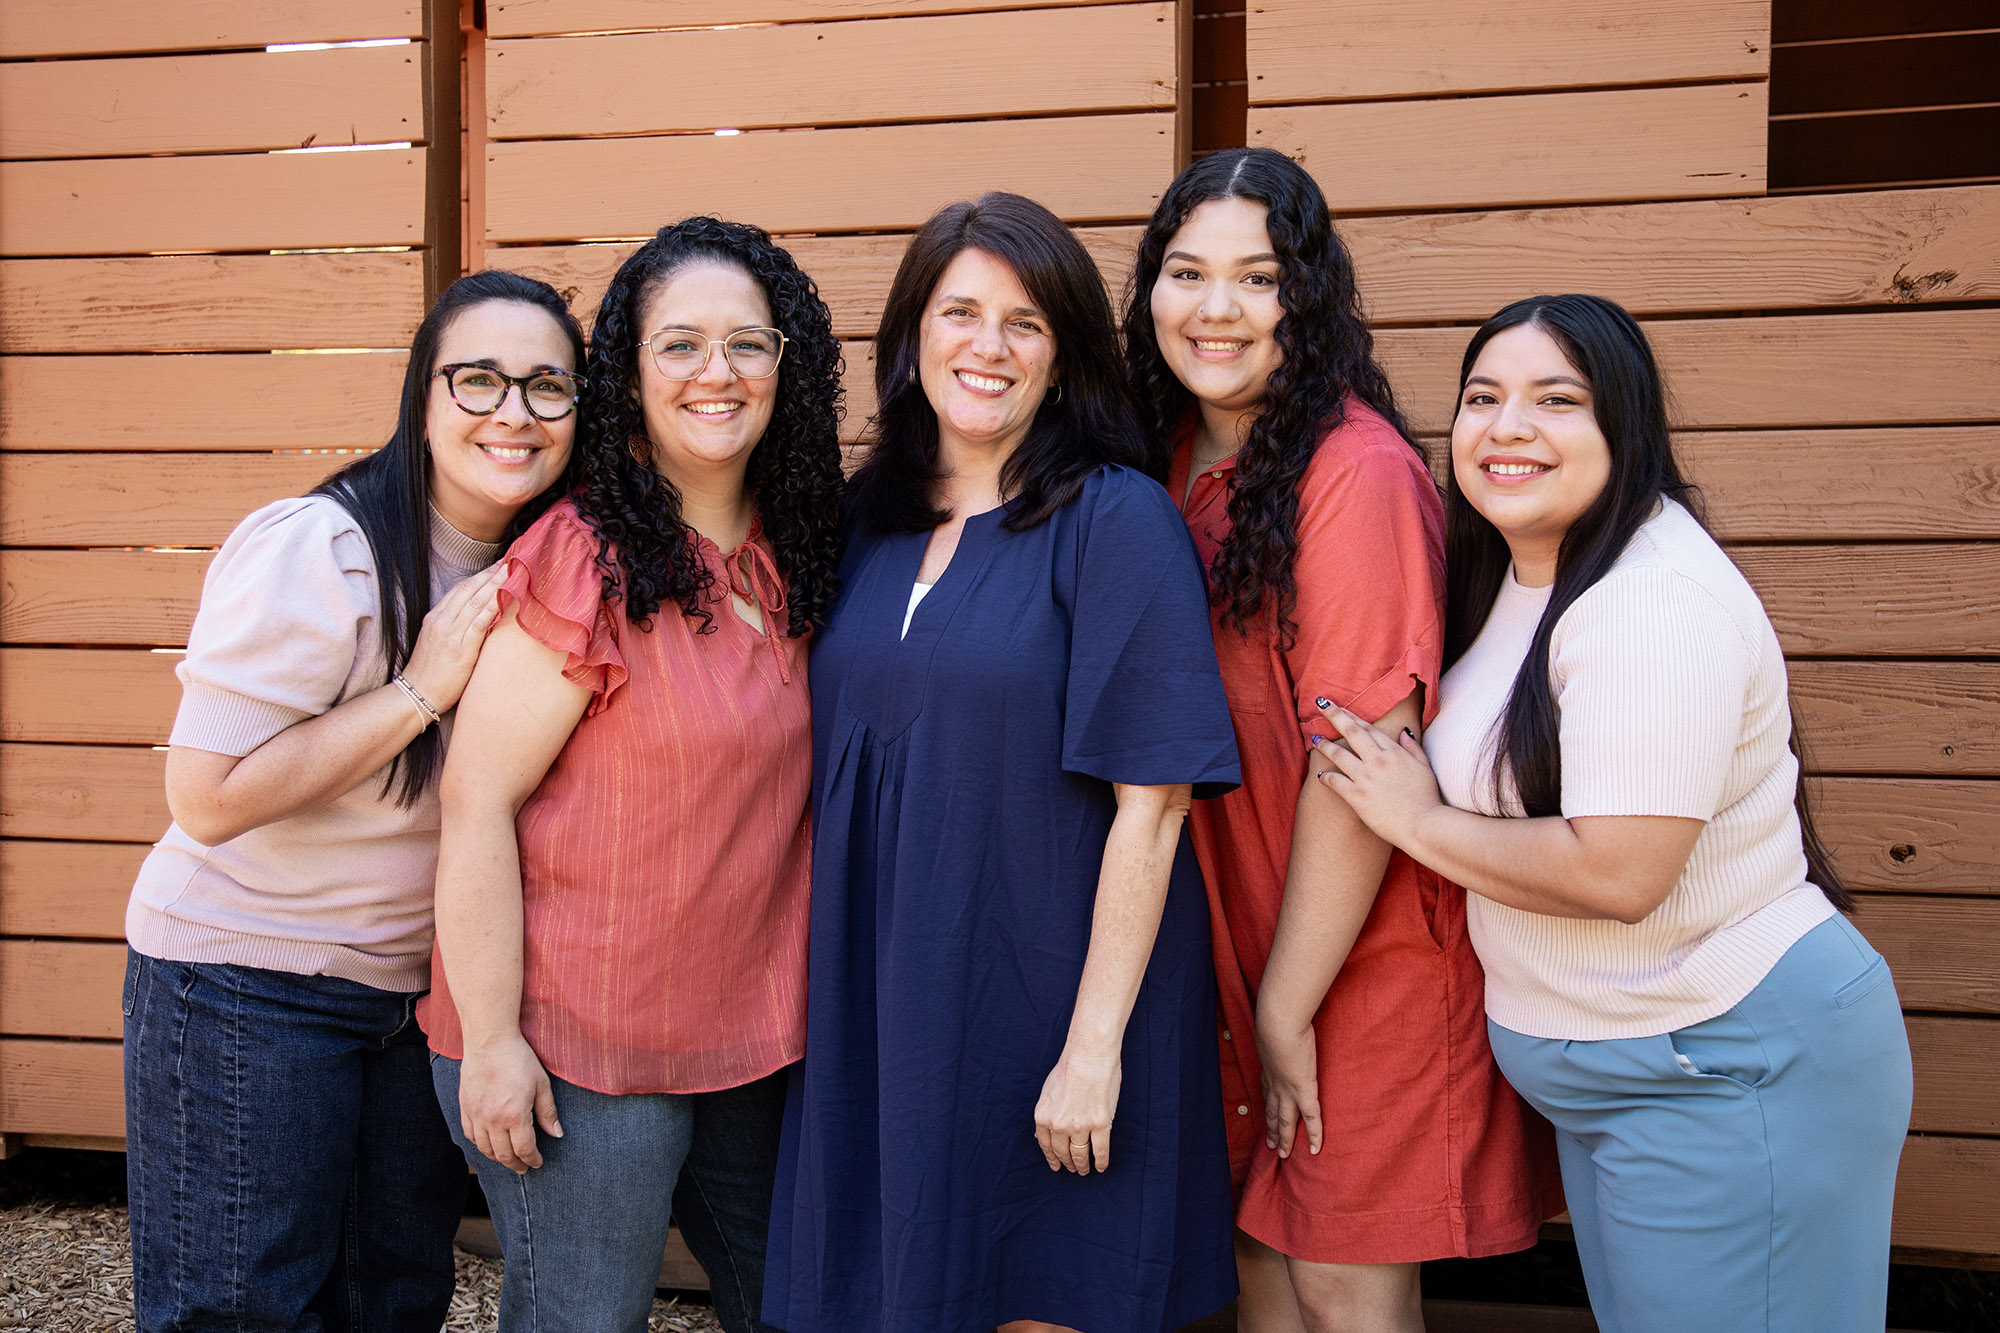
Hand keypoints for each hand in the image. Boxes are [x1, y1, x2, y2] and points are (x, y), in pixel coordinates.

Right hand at [400, 562, 508, 713]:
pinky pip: (479, 624)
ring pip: (475, 603)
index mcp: (435, 618)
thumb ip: (453, 627)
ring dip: (495, 585)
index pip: (459, 589)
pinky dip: (492, 608)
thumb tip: (476, 616)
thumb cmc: (429, 672)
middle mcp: (441, 622)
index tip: (495, 566)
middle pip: (468, 590)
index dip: (478, 576)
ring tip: (511, 572)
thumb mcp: (436, 642)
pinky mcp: (461, 650)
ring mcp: (450, 635)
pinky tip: (505, 598)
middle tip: (508, 562)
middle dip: (489, 574)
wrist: (416, 694)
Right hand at [458, 1033, 562, 1173]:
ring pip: (485, 1149)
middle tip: (523, 1168)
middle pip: (504, 1154)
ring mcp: (476, 1116)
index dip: (532, 1160)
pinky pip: (470, 1136)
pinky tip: (488, 1145)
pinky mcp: (464, 1108)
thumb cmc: (519, 1060)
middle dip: (516, 1164)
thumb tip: (557, 1134)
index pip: (524, 1149)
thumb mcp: (541, 1085)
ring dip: (498, 1158)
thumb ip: (548, 1112)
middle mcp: (493, 1120)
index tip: (537, 1163)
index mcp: (515, 1115)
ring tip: (508, 1159)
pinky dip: (480, 1146)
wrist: (489, 1042)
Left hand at [1033, 1042, 1120, 1175]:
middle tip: (1073, 1169)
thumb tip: (1043, 1133)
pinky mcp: (1100, 1124)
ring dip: (1083, 1165)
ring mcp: (1080, 1127)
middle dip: (1068, 1164)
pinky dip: (1100, 1161)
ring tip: (1085, 1171)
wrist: (1089, 1055)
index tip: (1057, 1166)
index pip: (1046, 1145)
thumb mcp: (1047, 1092)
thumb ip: (1046, 1114)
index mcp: (1043, 1116)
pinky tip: (1101, 1167)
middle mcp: (1059, 1125)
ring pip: (1080, 1155)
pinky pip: (1100, 1150)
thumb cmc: (1069, 1067)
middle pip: (1063, 1152)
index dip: (1052, 1158)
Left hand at [1255, 1005, 1320, 1157]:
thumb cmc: (1276, 1019)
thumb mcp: (1273, 1026)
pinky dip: (1313, 1135)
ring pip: (1285, 1121)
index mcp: (1268, 1068)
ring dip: (1283, 1138)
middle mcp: (1275, 1084)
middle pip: (1272, 1112)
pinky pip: (1311, 1119)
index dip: (1266, 1106)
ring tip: (1282, 1154)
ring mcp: (1288, 1090)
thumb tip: (1280, 1019)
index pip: (1267, 1092)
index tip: (1265, 1117)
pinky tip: (1315, 1149)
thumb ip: (1277, 1027)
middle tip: (1269, 1146)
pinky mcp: (1304, 1091)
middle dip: (1270, 1129)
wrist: (1278, 1023)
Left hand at [1310, 702, 1442, 845]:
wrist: (1424, 825)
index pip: (1369, 728)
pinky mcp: (1357, 796)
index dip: (1352, 716)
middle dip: (1334, 715)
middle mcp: (1378, 760)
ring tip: (1314, 740)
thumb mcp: (1425, 768)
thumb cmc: (1428, 799)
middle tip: (1320, 705)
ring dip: (1324, 745)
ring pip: (1338, 754)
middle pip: (1351, 731)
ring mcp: (1366, 777)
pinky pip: (1335, 781)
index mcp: (1394, 752)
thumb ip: (1413, 748)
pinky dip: (1324, 777)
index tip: (1340, 709)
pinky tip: (1319, 775)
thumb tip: (1403, 731)